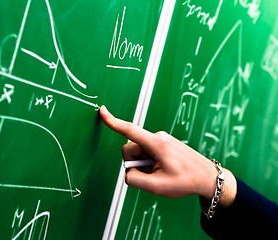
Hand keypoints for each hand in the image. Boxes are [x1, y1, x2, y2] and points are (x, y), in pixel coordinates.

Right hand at [99, 105, 235, 204]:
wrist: (207, 177)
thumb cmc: (185, 181)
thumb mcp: (157, 187)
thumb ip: (134, 179)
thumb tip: (127, 172)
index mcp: (156, 144)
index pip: (129, 130)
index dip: (113, 122)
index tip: (102, 111)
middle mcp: (158, 137)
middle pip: (131, 148)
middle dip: (135, 163)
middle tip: (152, 175)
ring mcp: (161, 139)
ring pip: (139, 152)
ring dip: (144, 164)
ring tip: (160, 172)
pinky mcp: (163, 142)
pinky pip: (148, 152)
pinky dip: (150, 162)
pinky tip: (164, 169)